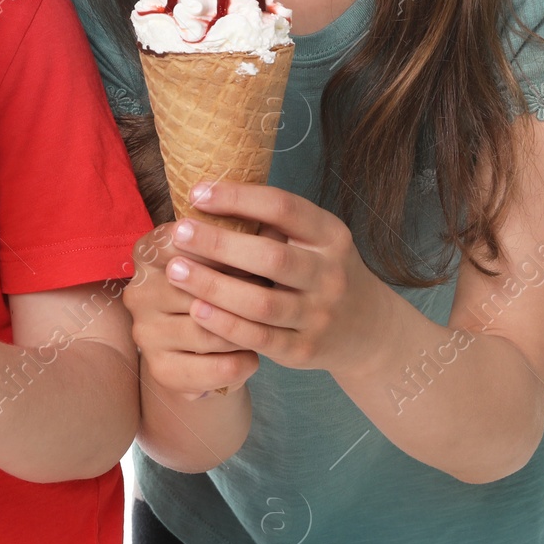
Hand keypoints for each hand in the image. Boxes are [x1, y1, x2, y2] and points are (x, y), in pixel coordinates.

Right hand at [123, 224, 259, 398]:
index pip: (183, 241)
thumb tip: (275, 229)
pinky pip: (213, 368)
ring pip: (209, 330)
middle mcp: (139, 292)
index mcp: (148, 254)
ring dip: (244, 329)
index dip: (225, 247)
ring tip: (268, 325)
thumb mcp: (222, 259)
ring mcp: (146, 333)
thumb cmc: (217, 288)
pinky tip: (253, 355)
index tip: (260, 250)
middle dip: (242, 290)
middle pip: (198, 287)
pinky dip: (241, 363)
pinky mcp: (162, 370)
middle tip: (275, 292)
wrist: (197, 351)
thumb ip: (242, 239)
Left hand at [165, 181, 388, 375]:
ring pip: (261, 303)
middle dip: (220, 243)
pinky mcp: (304, 350)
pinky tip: (196, 310)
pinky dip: (225, 324)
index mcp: (330, 235)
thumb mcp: (314, 239)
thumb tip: (205, 198)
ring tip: (176, 271)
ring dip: (214, 287)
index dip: (238, 198)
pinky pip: (260, 338)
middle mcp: (330, 274)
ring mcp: (319, 315)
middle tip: (179, 232)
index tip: (197, 193)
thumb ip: (273, 224)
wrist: (367, 328)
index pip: (284, 208)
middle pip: (271, 257)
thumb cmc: (320, 270)